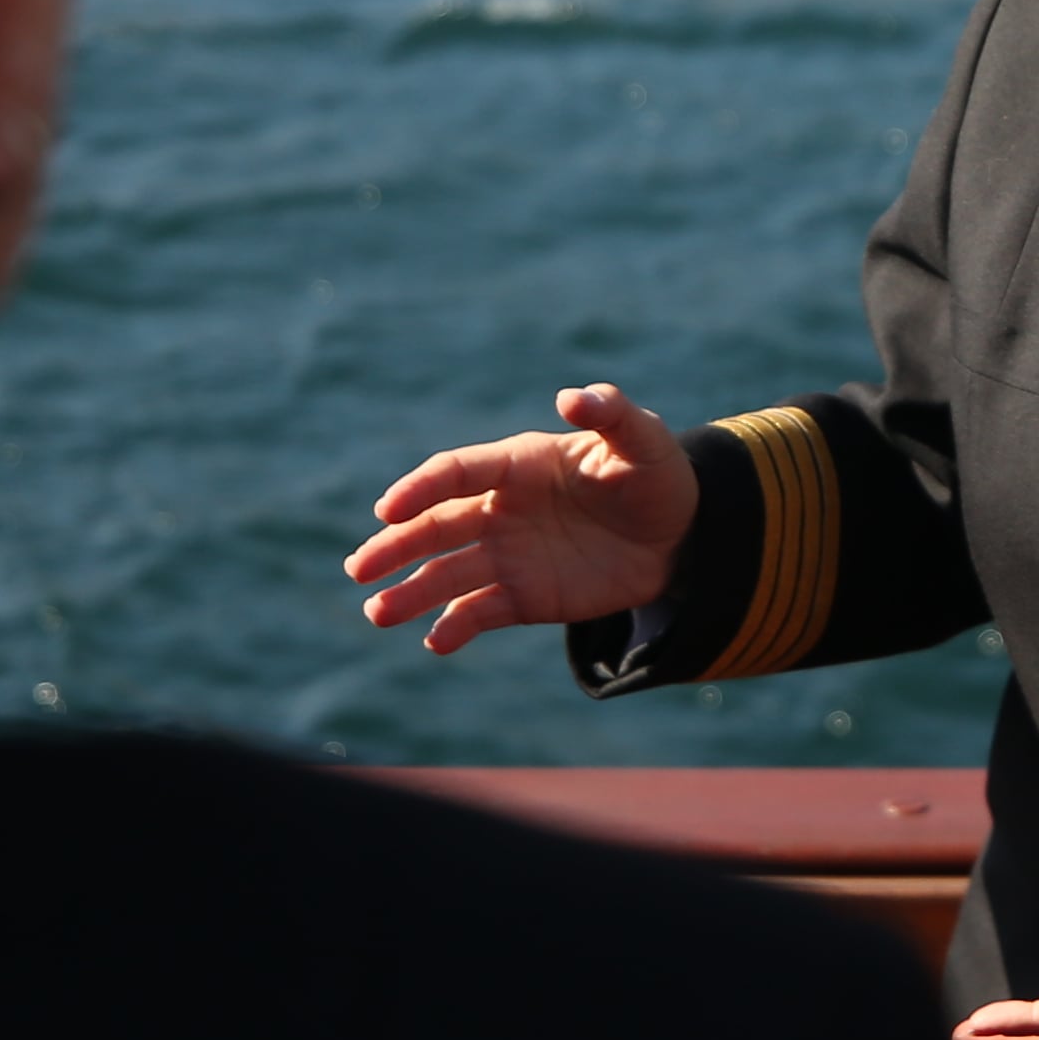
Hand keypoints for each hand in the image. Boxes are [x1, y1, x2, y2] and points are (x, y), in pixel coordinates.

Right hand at [347, 384, 701, 654]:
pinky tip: (435, 642)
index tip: (388, 510)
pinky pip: (480, 612)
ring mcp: (508, 555)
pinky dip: (456, 627)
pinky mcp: (524, 596)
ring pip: (448, 575)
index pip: (456, 473)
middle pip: (436, 527)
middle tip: (358, 568)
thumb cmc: (654, 473)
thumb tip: (571, 397)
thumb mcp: (642, 438)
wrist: (680, 535)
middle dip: (394, 547)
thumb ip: (609, 413)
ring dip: (411, 592)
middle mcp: (500, 510)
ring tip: (377, 613)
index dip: (420, 489)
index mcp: (517, 464)